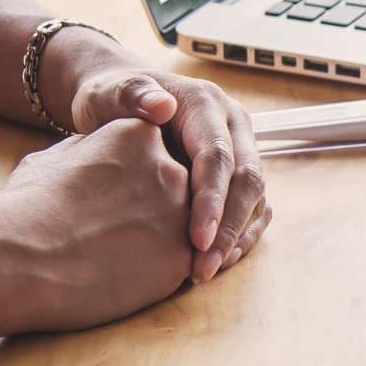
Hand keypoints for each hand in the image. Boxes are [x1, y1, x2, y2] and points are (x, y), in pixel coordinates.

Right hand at [0, 120, 267, 332]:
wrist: (19, 259)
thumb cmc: (24, 210)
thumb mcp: (54, 161)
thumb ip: (88, 154)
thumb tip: (91, 156)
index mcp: (139, 132)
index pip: (159, 151)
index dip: (146, 176)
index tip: (129, 197)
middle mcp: (170, 165)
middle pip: (188, 187)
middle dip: (182, 208)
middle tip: (153, 232)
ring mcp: (183, 209)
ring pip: (203, 224)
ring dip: (201, 237)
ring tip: (175, 256)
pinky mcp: (186, 253)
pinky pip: (200, 260)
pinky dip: (195, 267)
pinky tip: (178, 276)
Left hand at [42, 33, 266, 282]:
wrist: (116, 101)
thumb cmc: (108, 99)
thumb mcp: (108, 93)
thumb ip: (131, 96)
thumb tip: (162, 106)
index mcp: (206, 104)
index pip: (219, 155)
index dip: (212, 199)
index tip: (198, 240)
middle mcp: (232, 125)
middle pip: (248, 179)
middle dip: (229, 228)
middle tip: (203, 270)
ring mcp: (240, 149)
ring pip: (257, 197)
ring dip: (236, 238)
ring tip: (206, 272)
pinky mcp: (237, 173)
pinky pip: (254, 207)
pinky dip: (240, 236)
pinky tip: (217, 262)